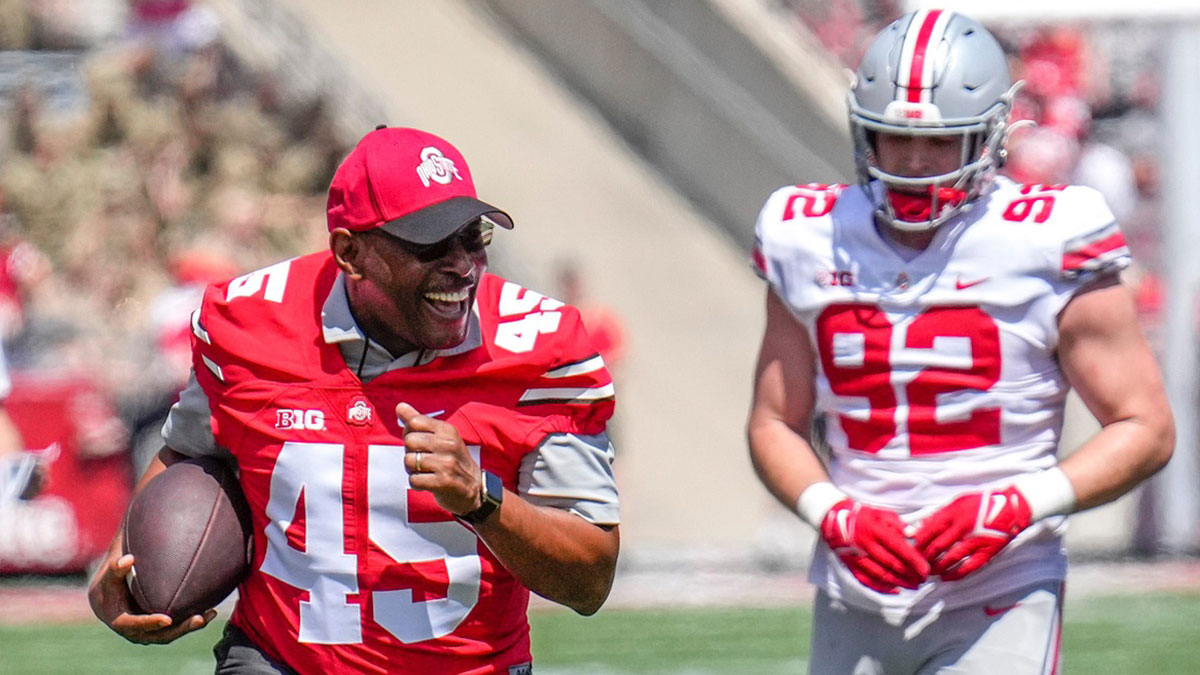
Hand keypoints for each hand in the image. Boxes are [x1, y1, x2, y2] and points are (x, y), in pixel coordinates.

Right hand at [88, 551, 216, 643]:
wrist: (110, 594)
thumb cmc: (110, 581)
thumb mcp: (110, 574)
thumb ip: (116, 568)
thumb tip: (128, 560)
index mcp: (120, 621)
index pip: (136, 625)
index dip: (151, 623)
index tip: (167, 619)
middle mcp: (135, 631)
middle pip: (159, 635)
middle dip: (180, 629)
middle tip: (199, 619)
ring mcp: (148, 631)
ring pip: (171, 633)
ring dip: (190, 626)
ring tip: (210, 614)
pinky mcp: (159, 628)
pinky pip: (176, 628)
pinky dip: (190, 621)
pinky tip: (210, 611)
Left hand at [396, 403, 481, 515]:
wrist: (474, 489)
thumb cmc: (451, 460)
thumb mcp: (441, 437)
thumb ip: (419, 421)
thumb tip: (399, 406)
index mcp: (448, 430)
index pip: (415, 421)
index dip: (409, 433)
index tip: (419, 443)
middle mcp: (449, 444)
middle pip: (409, 441)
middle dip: (410, 453)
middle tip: (422, 460)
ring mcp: (447, 463)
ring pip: (409, 461)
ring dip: (412, 470)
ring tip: (425, 472)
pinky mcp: (444, 482)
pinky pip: (414, 479)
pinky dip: (417, 484)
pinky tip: (427, 483)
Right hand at [820, 499, 928, 593]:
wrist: (833, 520)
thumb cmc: (862, 516)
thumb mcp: (881, 513)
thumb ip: (898, 524)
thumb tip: (914, 535)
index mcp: (876, 531)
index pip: (899, 548)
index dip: (914, 561)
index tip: (926, 570)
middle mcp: (867, 546)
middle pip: (892, 564)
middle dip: (910, 574)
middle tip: (923, 579)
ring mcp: (858, 557)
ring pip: (881, 575)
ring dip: (899, 582)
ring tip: (914, 586)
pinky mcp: (851, 565)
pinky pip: (867, 580)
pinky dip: (881, 587)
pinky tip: (895, 590)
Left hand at [912, 485, 1031, 580]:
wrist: (1012, 507)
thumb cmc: (981, 503)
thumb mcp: (958, 501)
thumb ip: (938, 514)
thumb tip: (919, 526)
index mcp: (954, 513)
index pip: (929, 531)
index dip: (919, 542)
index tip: (913, 549)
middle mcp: (963, 527)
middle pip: (937, 546)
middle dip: (925, 557)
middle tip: (918, 563)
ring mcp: (976, 540)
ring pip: (950, 558)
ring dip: (937, 567)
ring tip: (929, 571)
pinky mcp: (988, 552)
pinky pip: (969, 567)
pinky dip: (955, 574)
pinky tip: (946, 577)